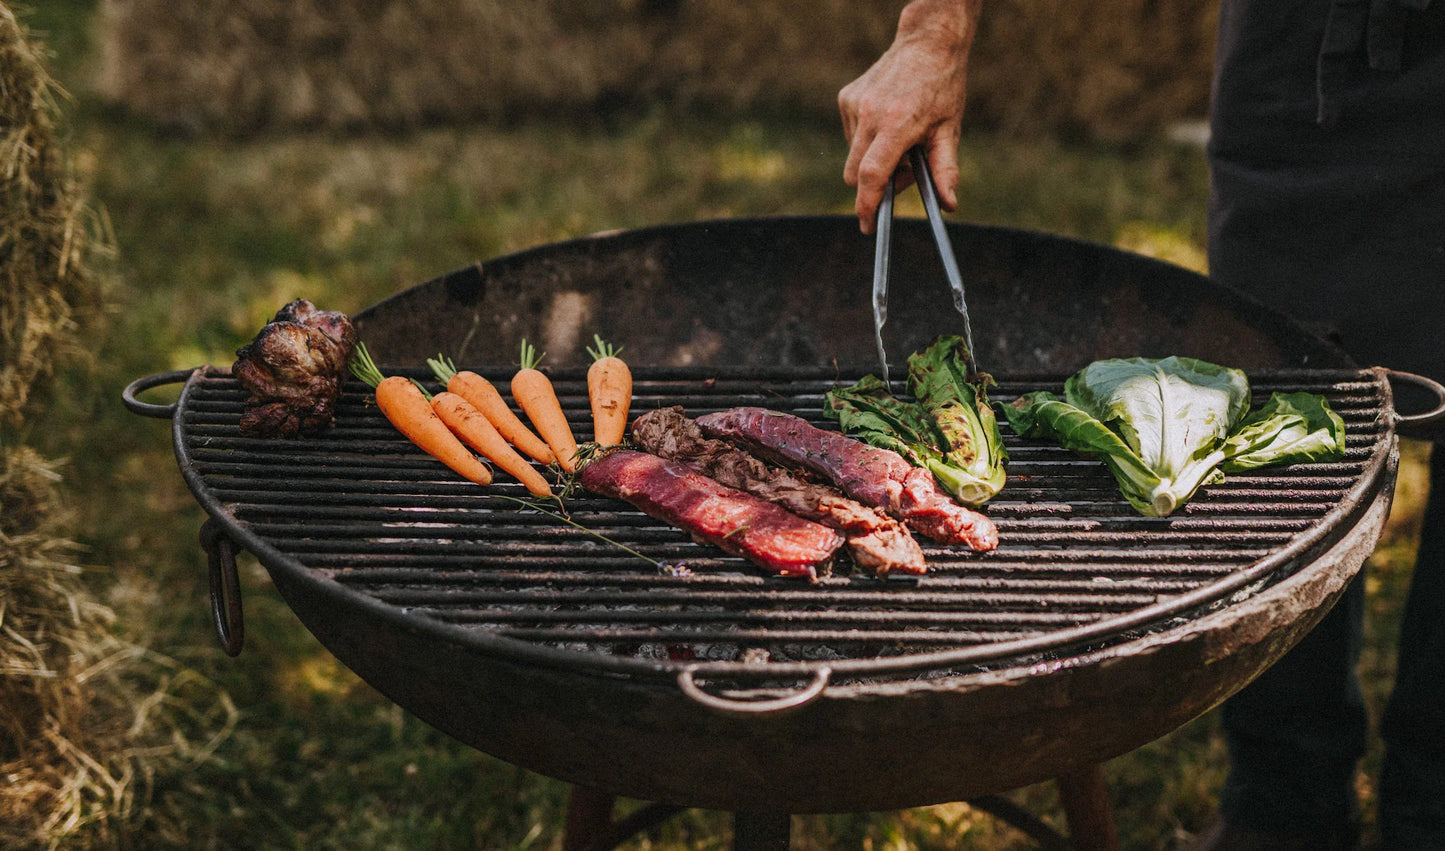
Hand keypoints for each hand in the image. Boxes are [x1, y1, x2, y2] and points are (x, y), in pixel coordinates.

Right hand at [839, 0, 980, 233]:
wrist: (926, 43)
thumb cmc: (942, 87)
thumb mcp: (950, 129)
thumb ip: (946, 169)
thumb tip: (948, 204)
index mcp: (897, 124)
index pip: (873, 175)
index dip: (867, 205)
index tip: (867, 226)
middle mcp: (870, 114)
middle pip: (856, 173)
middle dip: (873, 184)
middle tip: (903, 172)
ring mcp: (854, 105)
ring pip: (853, 155)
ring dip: (872, 158)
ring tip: (900, 138)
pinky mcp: (846, 98)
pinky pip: (850, 136)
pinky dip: (866, 139)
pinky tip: (887, 120)